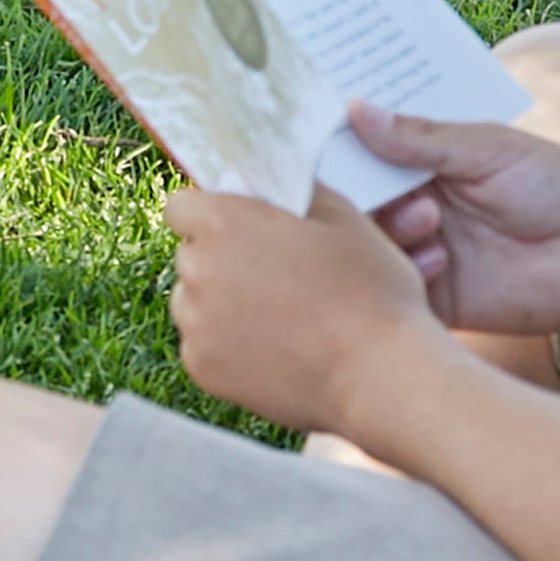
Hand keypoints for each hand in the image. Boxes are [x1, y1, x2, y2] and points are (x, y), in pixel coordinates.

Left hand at [158, 181, 434, 434]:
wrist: (378, 375)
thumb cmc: (369, 292)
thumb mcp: (344, 216)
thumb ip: (295, 191)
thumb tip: (275, 185)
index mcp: (224, 223)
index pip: (181, 204)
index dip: (211, 211)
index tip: (241, 225)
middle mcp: (198, 271)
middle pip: (190, 254)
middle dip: (221, 258)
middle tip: (274, 273)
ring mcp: (196, 325)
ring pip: (193, 302)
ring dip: (220, 303)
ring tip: (279, 316)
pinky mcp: (203, 369)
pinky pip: (203, 345)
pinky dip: (227, 346)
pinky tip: (275, 348)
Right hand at [342, 102, 559, 337]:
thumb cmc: (559, 185)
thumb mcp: (488, 149)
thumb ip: (420, 138)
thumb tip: (354, 109)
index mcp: (426, 160)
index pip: (364, 151)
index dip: (341, 146)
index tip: (319, 138)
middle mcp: (415, 204)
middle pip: (355, 203)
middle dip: (360, 195)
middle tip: (389, 188)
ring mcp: (422, 252)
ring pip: (367, 247)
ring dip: (388, 231)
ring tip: (430, 222)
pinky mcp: (436, 299)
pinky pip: (393, 291)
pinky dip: (404, 275)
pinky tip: (441, 262)